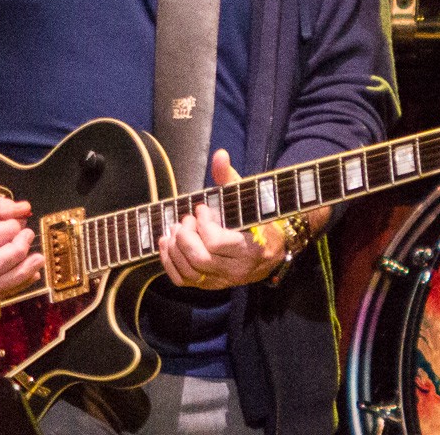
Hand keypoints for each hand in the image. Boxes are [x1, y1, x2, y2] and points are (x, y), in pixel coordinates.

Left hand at [158, 149, 287, 289]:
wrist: (272, 251)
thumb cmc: (259, 221)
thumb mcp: (248, 198)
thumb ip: (230, 178)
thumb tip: (219, 155)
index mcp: (250, 248)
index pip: (216, 242)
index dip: (203, 224)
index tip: (201, 209)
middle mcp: (236, 269)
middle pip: (200, 259)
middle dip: (186, 237)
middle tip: (185, 220)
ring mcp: (222, 280)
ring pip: (189, 272)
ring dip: (174, 249)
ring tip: (174, 229)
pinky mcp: (210, 285)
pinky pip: (183, 280)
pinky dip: (169, 263)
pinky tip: (167, 244)